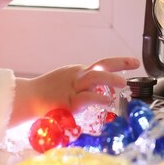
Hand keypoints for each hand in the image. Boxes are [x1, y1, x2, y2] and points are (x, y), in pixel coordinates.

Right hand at [11, 57, 139, 124]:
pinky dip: (98, 97)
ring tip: (122, 83)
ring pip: (93, 78)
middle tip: (134, 65)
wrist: (28, 100)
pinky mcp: (68, 102)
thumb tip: (103, 94)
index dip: (120, 62)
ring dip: (109, 78)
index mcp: (79, 73)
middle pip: (100, 67)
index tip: (135, 62)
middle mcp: (77, 78)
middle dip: (118, 64)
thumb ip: (86, 88)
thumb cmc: (49, 96)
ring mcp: (73, 89)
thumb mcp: (69, 87)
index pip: (102, 65)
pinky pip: (86, 98)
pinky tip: (107, 100)